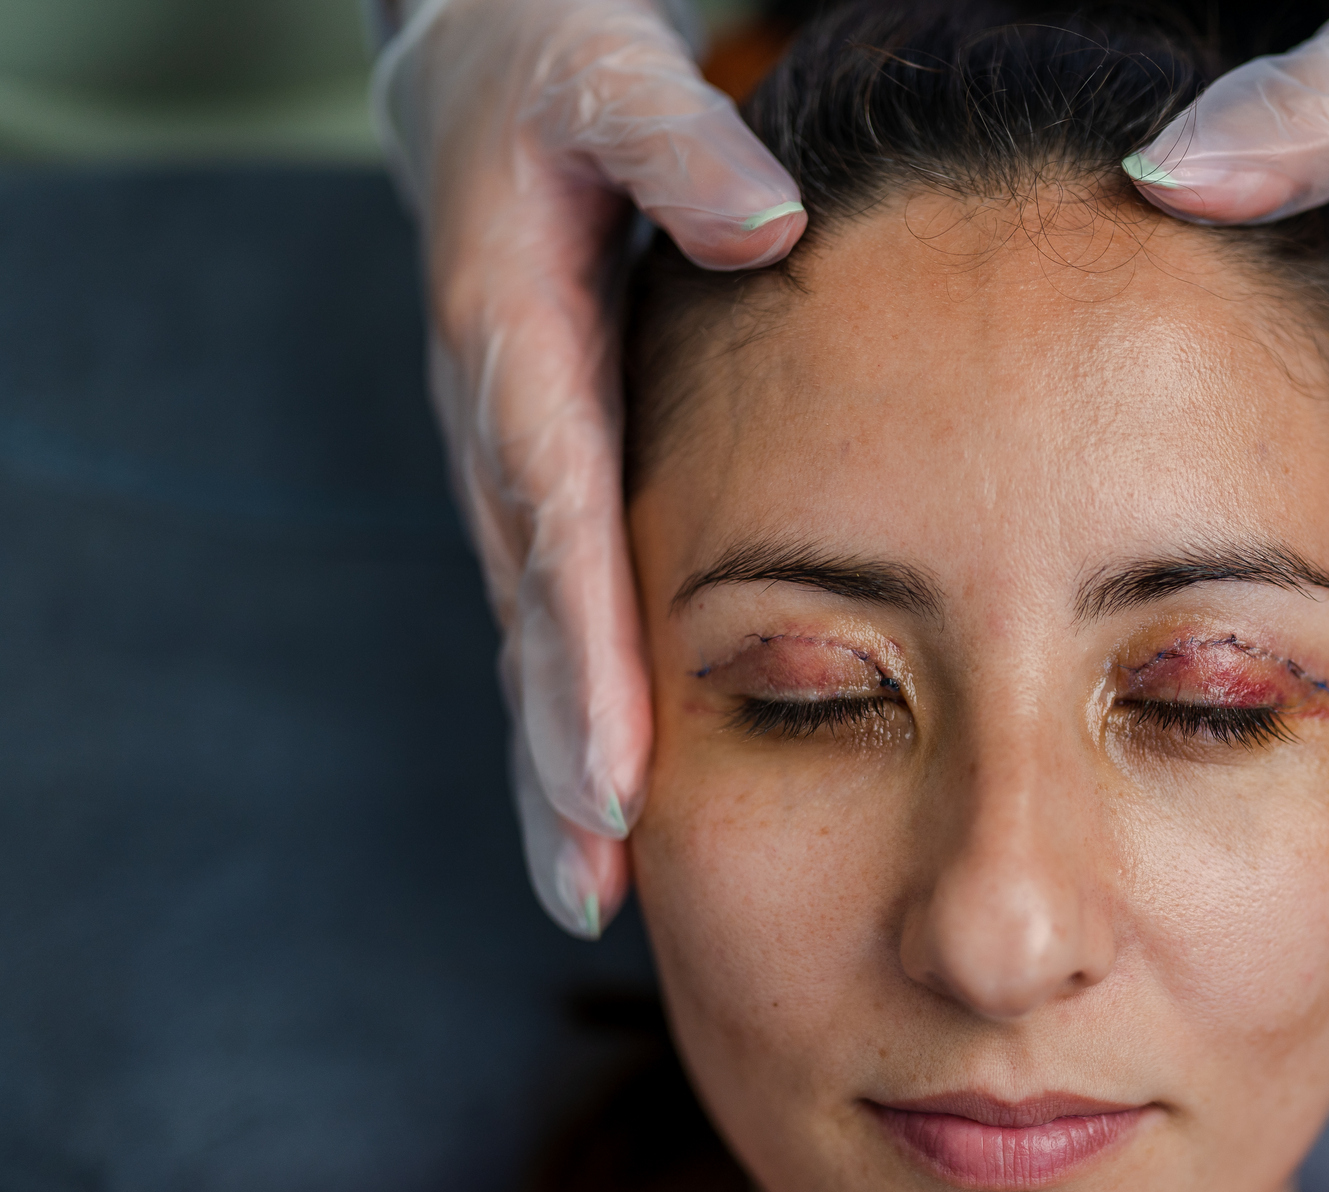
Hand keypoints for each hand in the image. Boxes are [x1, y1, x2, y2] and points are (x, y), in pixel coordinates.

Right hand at [374, 0, 804, 934]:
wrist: (480, 77)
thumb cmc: (558, 75)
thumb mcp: (609, 73)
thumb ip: (675, 144)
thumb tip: (768, 223)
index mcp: (514, 342)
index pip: (555, 519)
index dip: (580, 654)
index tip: (614, 773)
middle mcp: (502, 428)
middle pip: (529, 616)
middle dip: (554, 759)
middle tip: (594, 889)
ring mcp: (516, 465)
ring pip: (533, 636)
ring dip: (554, 767)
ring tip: (593, 892)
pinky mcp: (544, 480)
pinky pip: (556, 611)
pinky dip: (575, 710)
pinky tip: (616, 802)